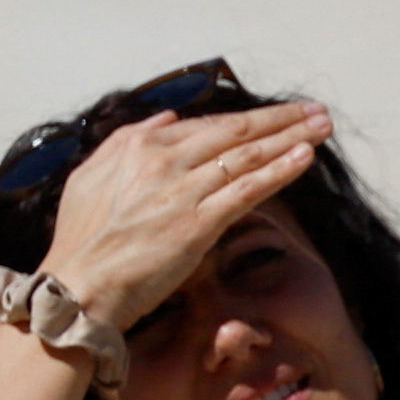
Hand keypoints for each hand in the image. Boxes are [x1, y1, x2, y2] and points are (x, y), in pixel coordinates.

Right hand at [38, 100, 328, 333]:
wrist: (78, 288)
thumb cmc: (81, 242)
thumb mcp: (91, 177)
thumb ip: (127, 141)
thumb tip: (166, 118)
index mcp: (140, 146)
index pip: (207, 126)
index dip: (248, 120)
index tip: (278, 116)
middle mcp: (165, 160)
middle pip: (236, 132)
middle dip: (281, 119)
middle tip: (317, 111)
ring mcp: (183, 190)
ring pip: (248, 155)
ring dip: (291, 137)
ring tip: (322, 127)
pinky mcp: (198, 223)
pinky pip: (248, 189)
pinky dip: (280, 170)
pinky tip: (306, 157)